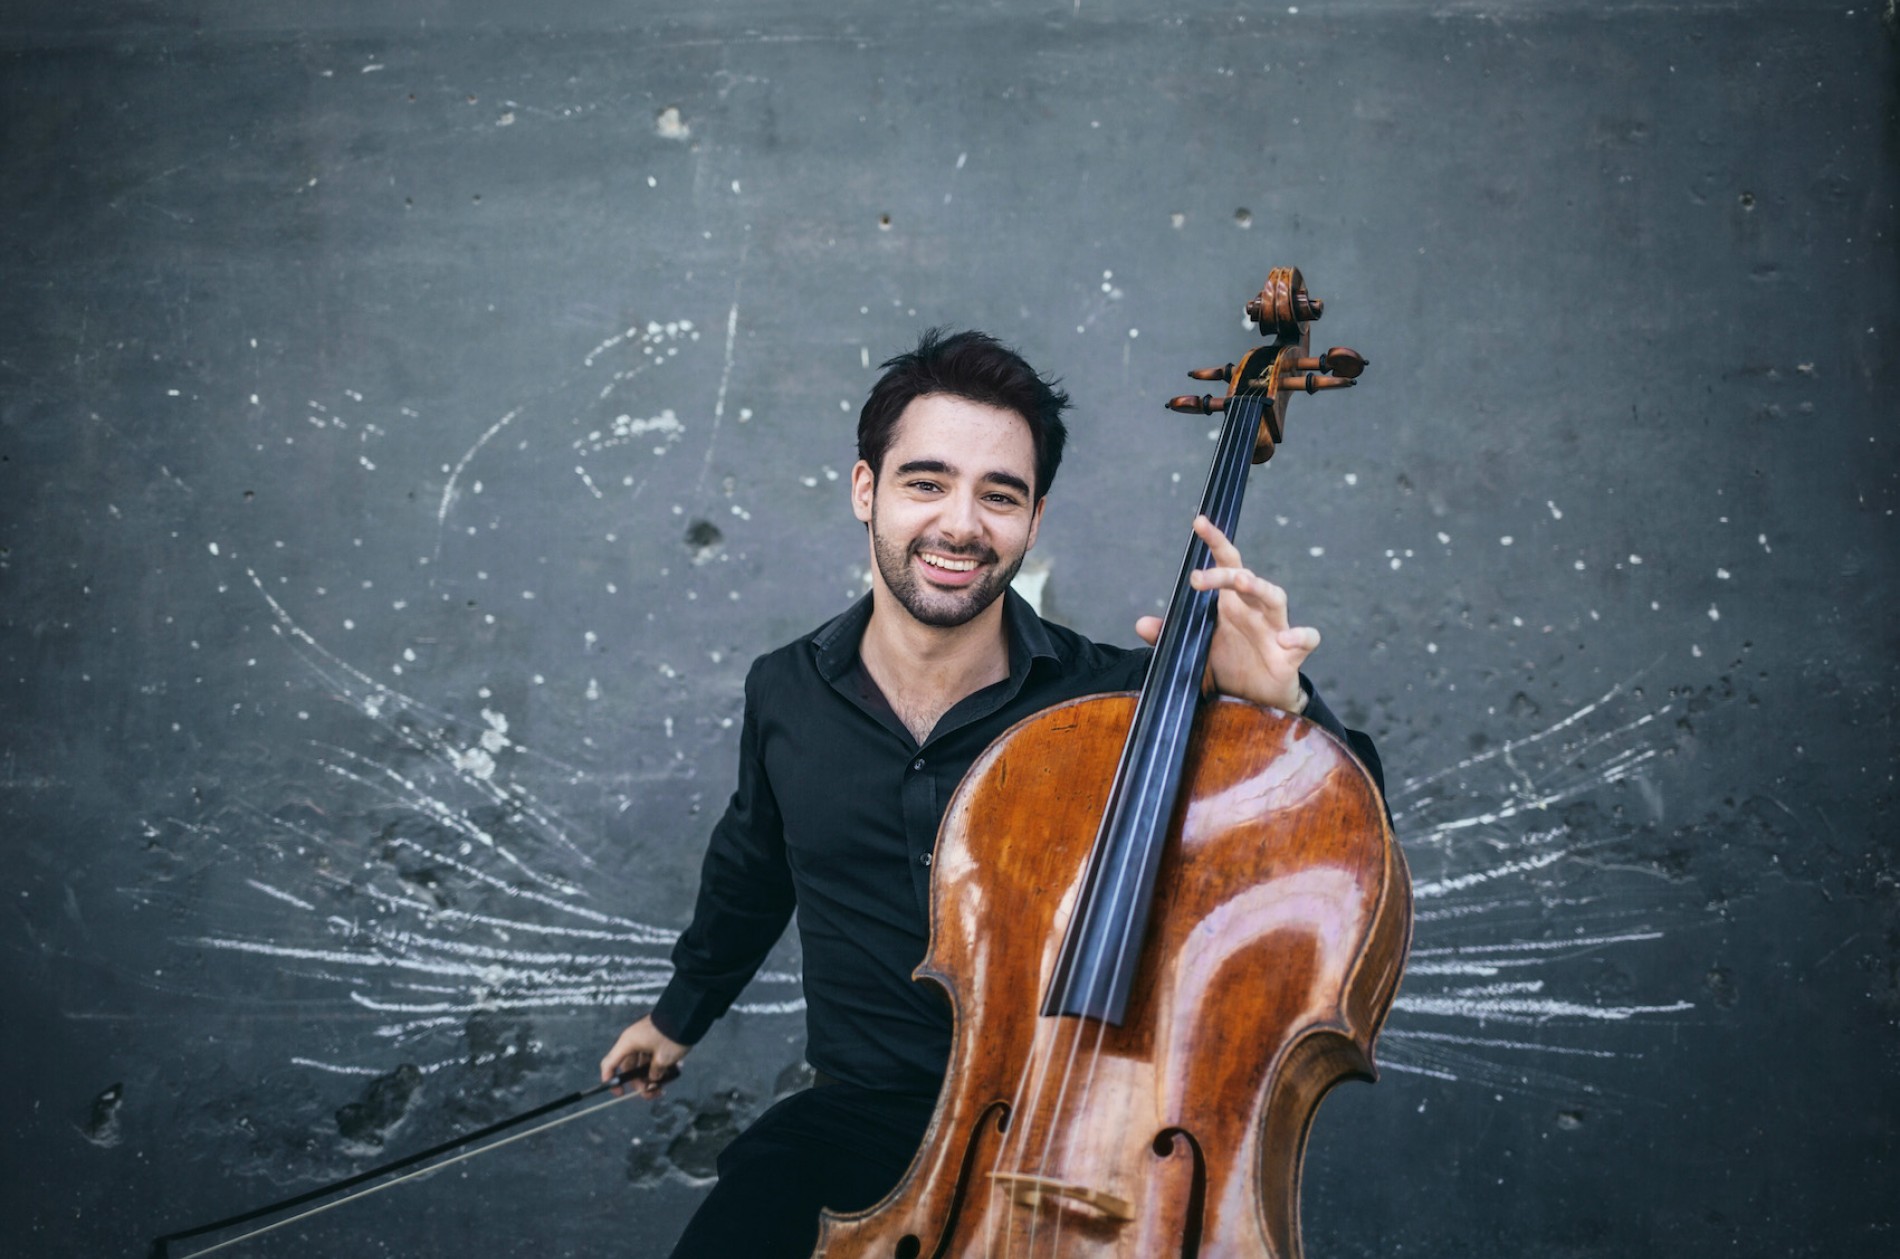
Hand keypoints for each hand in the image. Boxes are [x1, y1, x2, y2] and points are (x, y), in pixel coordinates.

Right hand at [599, 1015, 690, 1098]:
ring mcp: (644, 1039)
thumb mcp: (663, 1059)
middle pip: (629, 1068)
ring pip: (642, 1064)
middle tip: (653, 1092)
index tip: (621, 1093)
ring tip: (666, 1084)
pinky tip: (675, 1070)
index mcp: (628, 1044)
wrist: (688, 1013)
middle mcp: (633, 1041)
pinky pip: (653, 1056)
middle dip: (640, 1083)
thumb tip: (653, 1079)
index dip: (611, 1081)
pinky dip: (661, 1065)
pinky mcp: (655, 1038)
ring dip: (652, 1076)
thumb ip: (654, 1072)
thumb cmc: (672, 1034)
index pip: (609, 1064)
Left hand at [1135, 515, 1317, 713]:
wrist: (1257, 700)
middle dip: (1225, 573)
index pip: (1226, 564)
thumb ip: (1169, 636)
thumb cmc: (1229, 665)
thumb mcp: (1196, 649)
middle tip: (1197, 578)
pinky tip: (1286, 639)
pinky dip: (1300, 636)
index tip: (1199, 522)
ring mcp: (1275, 628)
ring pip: (1275, 598)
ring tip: (1243, 582)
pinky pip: (1306, 638)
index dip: (1215, 542)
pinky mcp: (1292, 653)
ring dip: (1260, 587)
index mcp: (1231, 603)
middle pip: (1245, 579)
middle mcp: (1254, 609)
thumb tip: (1141, 623)